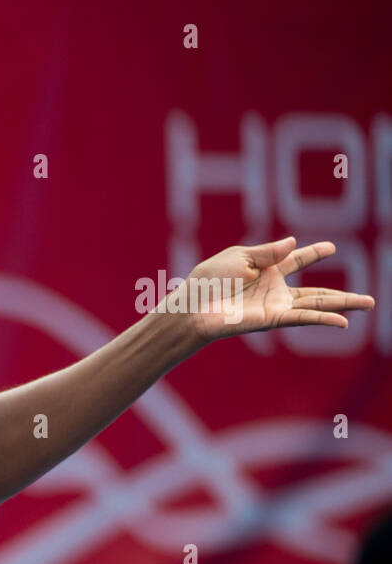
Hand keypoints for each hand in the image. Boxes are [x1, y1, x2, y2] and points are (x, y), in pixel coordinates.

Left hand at [171, 237, 374, 345]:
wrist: (193, 306)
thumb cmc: (208, 281)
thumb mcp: (238, 257)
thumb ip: (267, 252)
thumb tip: (293, 242)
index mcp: (265, 270)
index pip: (295, 260)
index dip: (312, 253)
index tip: (330, 247)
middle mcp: (274, 291)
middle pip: (316, 293)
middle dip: (341, 295)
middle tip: (369, 298)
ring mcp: (276, 306)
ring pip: (316, 306)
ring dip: (342, 306)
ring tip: (368, 304)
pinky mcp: (272, 319)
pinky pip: (302, 318)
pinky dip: (322, 319)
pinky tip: (342, 321)